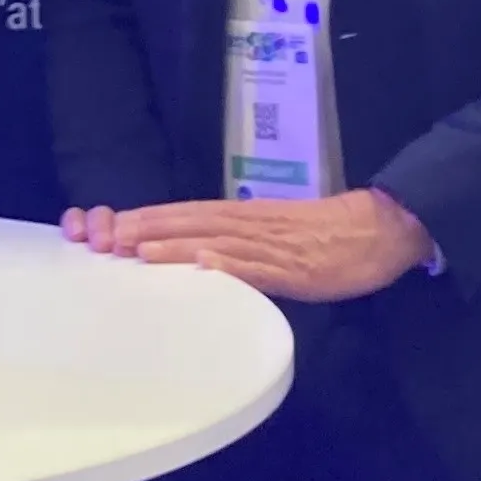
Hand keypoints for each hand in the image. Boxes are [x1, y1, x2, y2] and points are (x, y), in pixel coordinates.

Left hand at [62, 188, 435, 299]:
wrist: (378, 228)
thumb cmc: (326, 235)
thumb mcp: (273, 235)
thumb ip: (239, 243)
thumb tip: (200, 256)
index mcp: (242, 216)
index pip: (185, 214)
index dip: (147, 220)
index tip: (108, 228)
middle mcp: (248, 223)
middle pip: (188, 222)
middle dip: (145, 230)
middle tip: (103, 240)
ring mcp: (269, 244)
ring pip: (214, 240)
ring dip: (174, 245)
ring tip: (136, 250)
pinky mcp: (293, 266)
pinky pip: (258, 266)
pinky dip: (230, 264)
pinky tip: (205, 265)